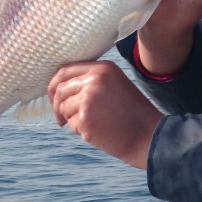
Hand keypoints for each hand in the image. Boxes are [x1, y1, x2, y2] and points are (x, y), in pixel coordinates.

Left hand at [48, 60, 162, 168]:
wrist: (147, 134)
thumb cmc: (131, 112)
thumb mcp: (115, 85)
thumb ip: (92, 81)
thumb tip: (61, 88)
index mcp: (103, 68)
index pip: (66, 70)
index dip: (55, 84)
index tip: (54, 97)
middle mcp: (95, 79)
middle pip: (60, 89)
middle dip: (57, 105)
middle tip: (61, 118)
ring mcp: (89, 97)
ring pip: (63, 108)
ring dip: (71, 119)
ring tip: (93, 124)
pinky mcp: (85, 117)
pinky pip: (70, 123)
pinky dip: (79, 130)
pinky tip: (97, 131)